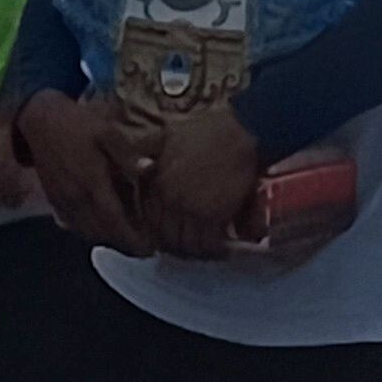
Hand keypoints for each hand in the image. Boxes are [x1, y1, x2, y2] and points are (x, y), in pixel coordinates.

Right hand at [19, 90, 155, 253]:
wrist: (39, 121)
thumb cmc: (77, 125)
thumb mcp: (107, 133)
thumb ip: (127, 156)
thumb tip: (149, 169)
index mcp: (93, 183)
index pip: (115, 222)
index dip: (132, 240)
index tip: (149, 249)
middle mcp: (76, 199)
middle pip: (102, 234)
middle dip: (122, 245)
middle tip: (142, 247)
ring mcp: (62, 202)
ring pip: (86, 233)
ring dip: (106, 240)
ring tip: (125, 239)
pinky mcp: (53, 200)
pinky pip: (73, 225)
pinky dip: (89, 232)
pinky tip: (101, 226)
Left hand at [144, 104, 264, 258]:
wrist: (240, 132)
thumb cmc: (209, 130)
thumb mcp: (170, 135)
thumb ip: (153, 152)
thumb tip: (141, 165)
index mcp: (158, 182)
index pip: (151, 219)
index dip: (160, 231)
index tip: (171, 234)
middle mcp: (171, 200)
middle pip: (168, 237)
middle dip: (178, 246)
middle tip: (191, 247)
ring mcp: (191, 209)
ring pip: (188, 245)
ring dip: (197, 251)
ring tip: (207, 251)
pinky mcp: (214, 216)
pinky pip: (209, 244)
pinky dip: (215, 250)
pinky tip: (222, 249)